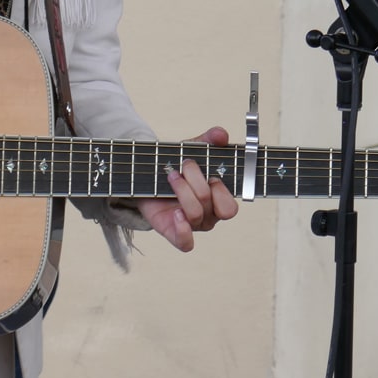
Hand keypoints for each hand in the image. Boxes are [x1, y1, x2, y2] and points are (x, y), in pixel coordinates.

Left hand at [135, 126, 237, 250]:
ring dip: (183, 190)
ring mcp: (191, 225)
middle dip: (199, 184)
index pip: (230, 208)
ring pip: (196, 215)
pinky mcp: (172, 231)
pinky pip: (185, 243)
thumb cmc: (176, 165)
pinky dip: (183, 230)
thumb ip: (208, 140)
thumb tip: (221, 134)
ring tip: (171, 175)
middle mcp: (208, 216)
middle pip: (214, 209)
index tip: (212, 174)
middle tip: (186, 166)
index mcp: (217, 200)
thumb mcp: (191, 149)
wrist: (147, 175)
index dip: (222, 192)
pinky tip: (175, 213)